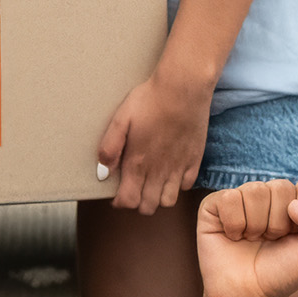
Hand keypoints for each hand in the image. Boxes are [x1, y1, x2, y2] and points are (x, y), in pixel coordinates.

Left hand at [96, 64, 212, 213]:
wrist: (183, 88)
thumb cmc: (149, 100)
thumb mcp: (121, 119)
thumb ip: (110, 147)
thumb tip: (103, 172)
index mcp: (138, 163)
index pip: (128, 201)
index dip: (120, 202)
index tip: (117, 195)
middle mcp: (159, 171)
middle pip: (148, 207)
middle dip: (137, 203)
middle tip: (133, 189)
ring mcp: (179, 167)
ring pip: (168, 201)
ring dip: (157, 197)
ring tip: (151, 184)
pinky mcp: (194, 160)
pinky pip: (186, 186)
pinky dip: (177, 185)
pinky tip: (170, 172)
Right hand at [197, 180, 297, 296]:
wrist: (247, 295)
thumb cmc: (282, 273)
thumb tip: (295, 204)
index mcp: (297, 201)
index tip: (296, 237)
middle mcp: (269, 194)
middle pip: (282, 188)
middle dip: (278, 223)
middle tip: (271, 240)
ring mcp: (242, 196)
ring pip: (255, 190)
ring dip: (256, 225)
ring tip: (252, 239)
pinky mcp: (215, 203)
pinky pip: (230, 198)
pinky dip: (234, 224)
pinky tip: (234, 236)